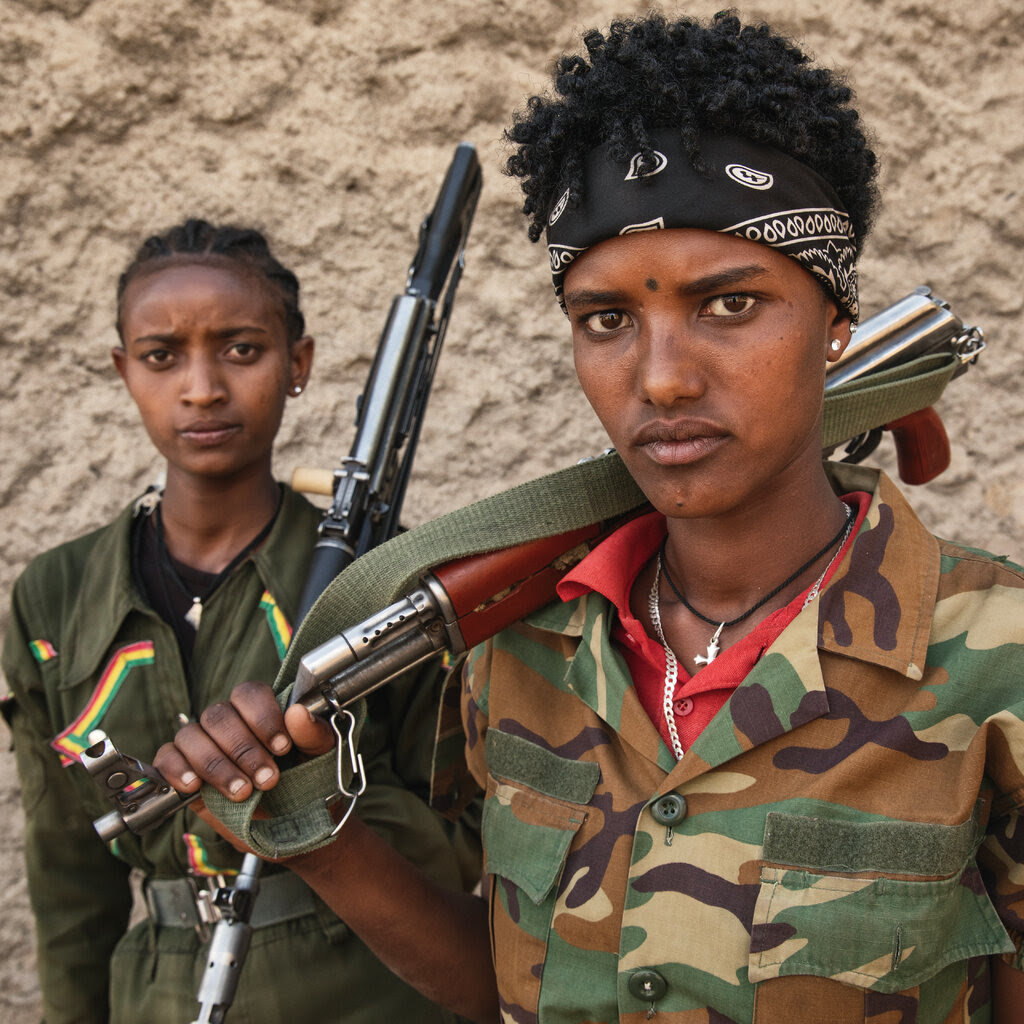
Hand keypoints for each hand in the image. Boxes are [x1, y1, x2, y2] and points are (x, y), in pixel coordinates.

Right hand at [153, 680, 333, 801]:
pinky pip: (167, 757)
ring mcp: (200, 743)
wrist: (289, 825)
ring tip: (241, 792)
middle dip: (244, 750)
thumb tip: (298, 712)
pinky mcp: (181, 769)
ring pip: (192, 736)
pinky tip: (194, 785)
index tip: (282, 747)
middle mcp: (226, 721)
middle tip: (267, 779)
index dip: (263, 718)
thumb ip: (313, 734)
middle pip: (220, 716)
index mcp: (258, 710)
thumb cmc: (305, 782)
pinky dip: (177, 769)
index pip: (249, 694)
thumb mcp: (319, 757)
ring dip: (217, 765)